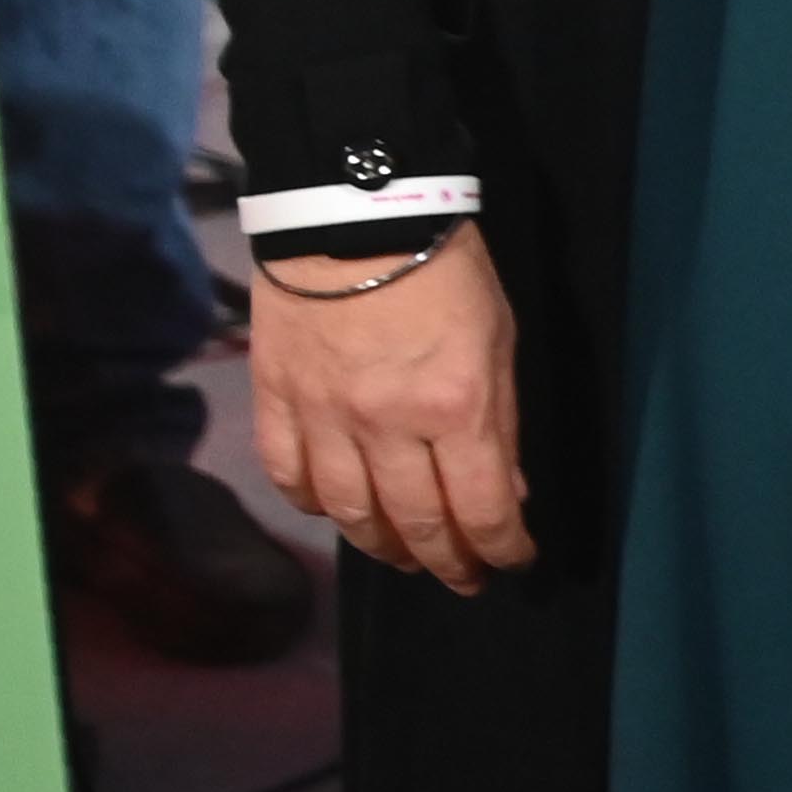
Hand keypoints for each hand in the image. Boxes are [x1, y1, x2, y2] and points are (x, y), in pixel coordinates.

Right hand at [247, 231, 533, 592]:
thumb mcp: (499, 341)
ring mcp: (325, 416)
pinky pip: (290, 475)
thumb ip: (500, 422)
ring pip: (350, 513)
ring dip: (382, 546)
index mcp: (456, 408)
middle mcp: (387, 425)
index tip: (514, 563)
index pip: (483, 510)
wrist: (355, 213)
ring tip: (405, 555)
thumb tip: (506, 490)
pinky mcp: (278, 399)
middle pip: (416, 524)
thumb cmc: (444, 270)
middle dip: (447, 562)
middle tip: (462, 578)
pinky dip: (312, 504)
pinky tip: (335, 511)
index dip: (503, 550)